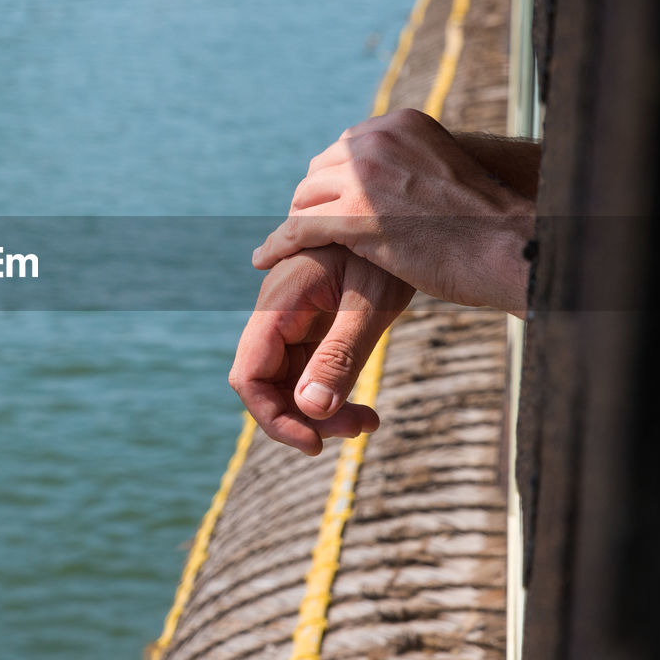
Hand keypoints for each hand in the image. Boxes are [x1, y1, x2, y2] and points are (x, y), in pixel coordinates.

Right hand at [229, 245, 412, 454]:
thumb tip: (310, 411)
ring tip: (368, 422)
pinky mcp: (313, 324)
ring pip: (289, 382)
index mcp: (279, 304)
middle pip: (269, 385)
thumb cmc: (391, 252)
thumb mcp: (371, 306)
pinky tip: (365, 408)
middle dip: (304, 418)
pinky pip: (308, 371)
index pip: (249, 376)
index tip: (313, 443)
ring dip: (321, 411)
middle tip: (358, 431)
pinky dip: (331, 393)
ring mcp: (293, 320)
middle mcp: (277, 314)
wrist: (410, 216)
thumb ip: (339, 357)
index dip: (272, 417)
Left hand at [251, 109, 533, 312]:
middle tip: (307, 229)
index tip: (331, 202)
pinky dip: (277, 245)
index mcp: (400, 122)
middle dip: (314, 200)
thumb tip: (386, 182)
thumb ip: (409, 164)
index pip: (346, 147)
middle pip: (320, 169)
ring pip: (305, 199)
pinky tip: (263, 259)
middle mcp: (377, 139)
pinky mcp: (351, 216)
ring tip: (291, 246)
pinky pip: (297, 229)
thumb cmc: (487, 223)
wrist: (506, 245)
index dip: (335, 180)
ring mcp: (362, 176)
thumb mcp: (445, 169)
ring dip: (298, 223)